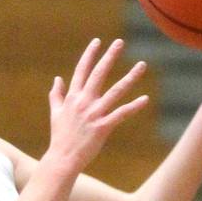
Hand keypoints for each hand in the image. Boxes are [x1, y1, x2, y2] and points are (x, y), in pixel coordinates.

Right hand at [41, 38, 149, 175]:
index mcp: (73, 97)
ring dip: (130, 77)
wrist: (62, 159)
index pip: (81, 71)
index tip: (97, 41)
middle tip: (120, 42)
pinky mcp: (103, 127)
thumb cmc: (60, 137)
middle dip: (109, 57)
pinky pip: (121, 114)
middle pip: (99, 74)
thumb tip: (57, 79)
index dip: (89, 55)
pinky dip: (134, 106)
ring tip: (142, 65)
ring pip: (115, 91)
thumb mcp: (56, 113)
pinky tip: (145, 99)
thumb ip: (57, 95)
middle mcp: (84, 102)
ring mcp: (94, 114)